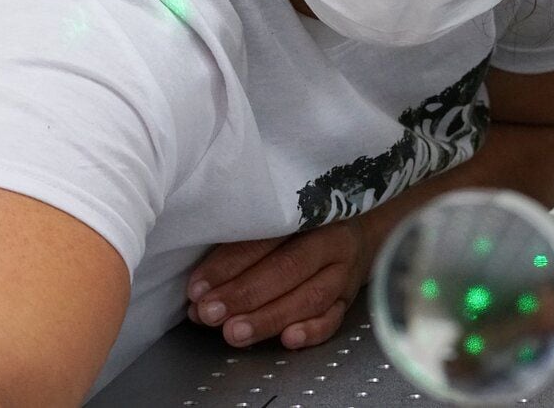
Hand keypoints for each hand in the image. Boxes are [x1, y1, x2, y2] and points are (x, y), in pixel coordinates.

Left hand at [185, 218, 371, 349]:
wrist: (356, 231)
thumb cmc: (303, 228)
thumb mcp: (278, 221)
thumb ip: (241, 248)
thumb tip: (197, 293)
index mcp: (308, 213)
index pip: (265, 239)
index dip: (229, 264)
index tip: (198, 288)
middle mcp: (330, 242)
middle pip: (288, 269)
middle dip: (245, 294)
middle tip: (210, 313)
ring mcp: (344, 273)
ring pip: (310, 297)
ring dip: (269, 318)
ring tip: (234, 333)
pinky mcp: (349, 300)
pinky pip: (334, 318)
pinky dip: (312, 331)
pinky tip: (287, 340)